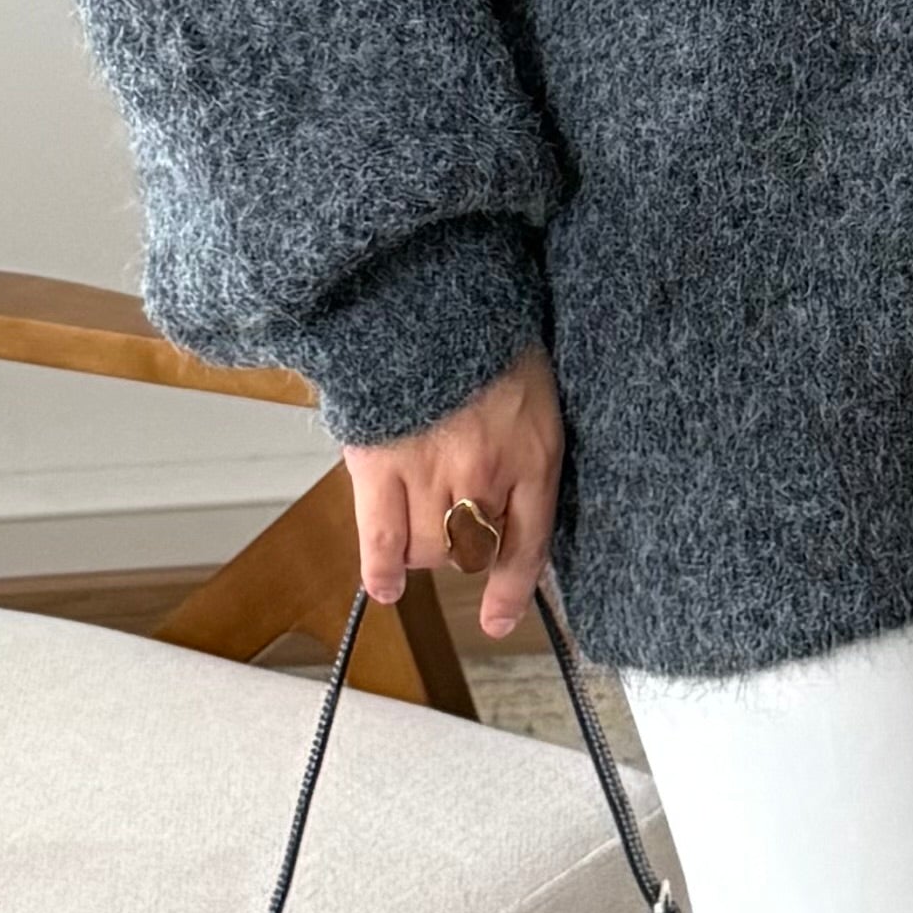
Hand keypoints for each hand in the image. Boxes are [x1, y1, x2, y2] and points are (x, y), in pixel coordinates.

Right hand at [343, 336, 563, 642]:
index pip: (529, 545)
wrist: (426, 292)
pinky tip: (384, 586)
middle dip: (460, 548)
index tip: (499, 620)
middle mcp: (486, 475)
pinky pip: (380, 540)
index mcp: (533, 454)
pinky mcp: (379, 466)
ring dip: (421, 547)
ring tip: (414, 518)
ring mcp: (431, 474)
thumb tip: (513, 494)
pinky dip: (381, 570)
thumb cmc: (483, 330)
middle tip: (448, 521)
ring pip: (426, 550)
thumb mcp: (533, 387)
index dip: (512, 591)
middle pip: (471, 553)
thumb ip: (526, 443)